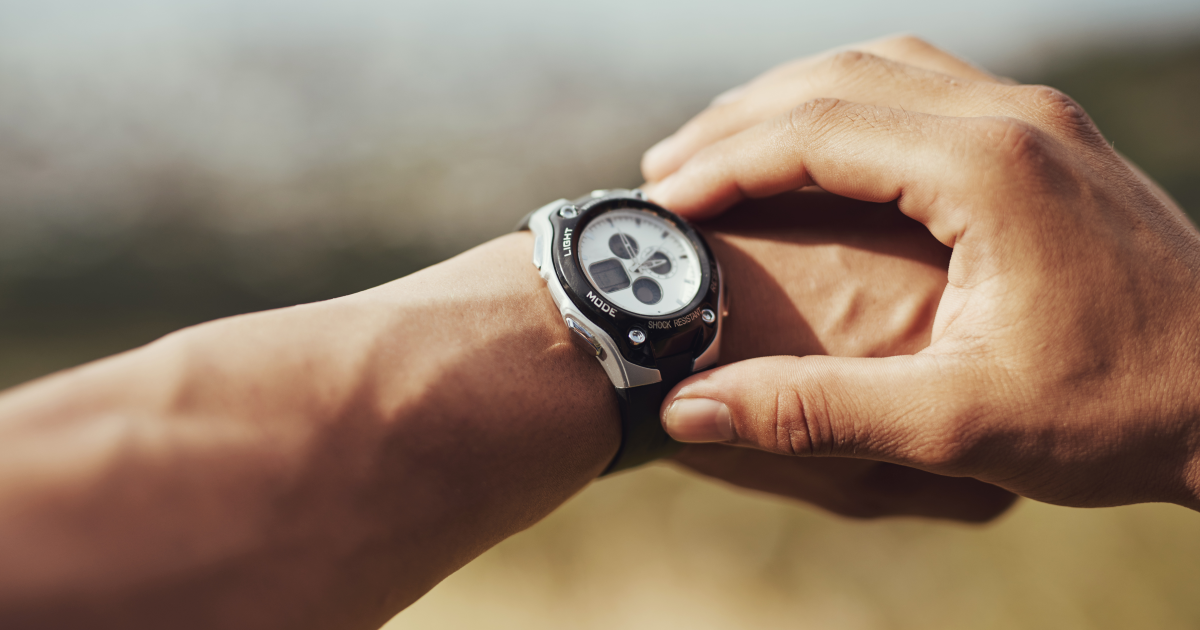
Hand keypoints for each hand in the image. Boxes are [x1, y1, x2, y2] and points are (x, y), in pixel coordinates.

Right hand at [645, 35, 1199, 509]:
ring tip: (717, 150)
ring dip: (787, 101)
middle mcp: (1012, 117)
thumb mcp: (958, 426)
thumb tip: (687, 413)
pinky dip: (843, 103)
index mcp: (988, 169)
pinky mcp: (1045, 136)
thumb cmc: (1120, 413)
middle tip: (663, 175)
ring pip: (878, 67)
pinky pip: (919, 84)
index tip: (658, 206)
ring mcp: (1035, 118)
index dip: (722, 165)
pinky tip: (815, 147)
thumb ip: (816, 413)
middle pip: (836, 79)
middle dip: (737, 123)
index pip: (816, 131)